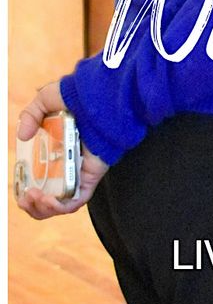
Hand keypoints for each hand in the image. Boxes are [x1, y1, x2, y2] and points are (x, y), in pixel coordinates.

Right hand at [15, 81, 108, 219]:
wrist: (101, 98)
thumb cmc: (77, 95)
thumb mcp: (46, 98)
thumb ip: (30, 115)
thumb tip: (22, 137)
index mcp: (52, 152)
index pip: (36, 179)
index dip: (25, 190)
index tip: (20, 190)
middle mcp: (64, 165)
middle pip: (46, 197)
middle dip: (32, 204)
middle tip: (27, 196)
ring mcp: (78, 172)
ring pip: (60, 204)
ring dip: (43, 208)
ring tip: (36, 196)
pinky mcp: (91, 176)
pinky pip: (77, 200)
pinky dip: (62, 206)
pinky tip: (50, 200)